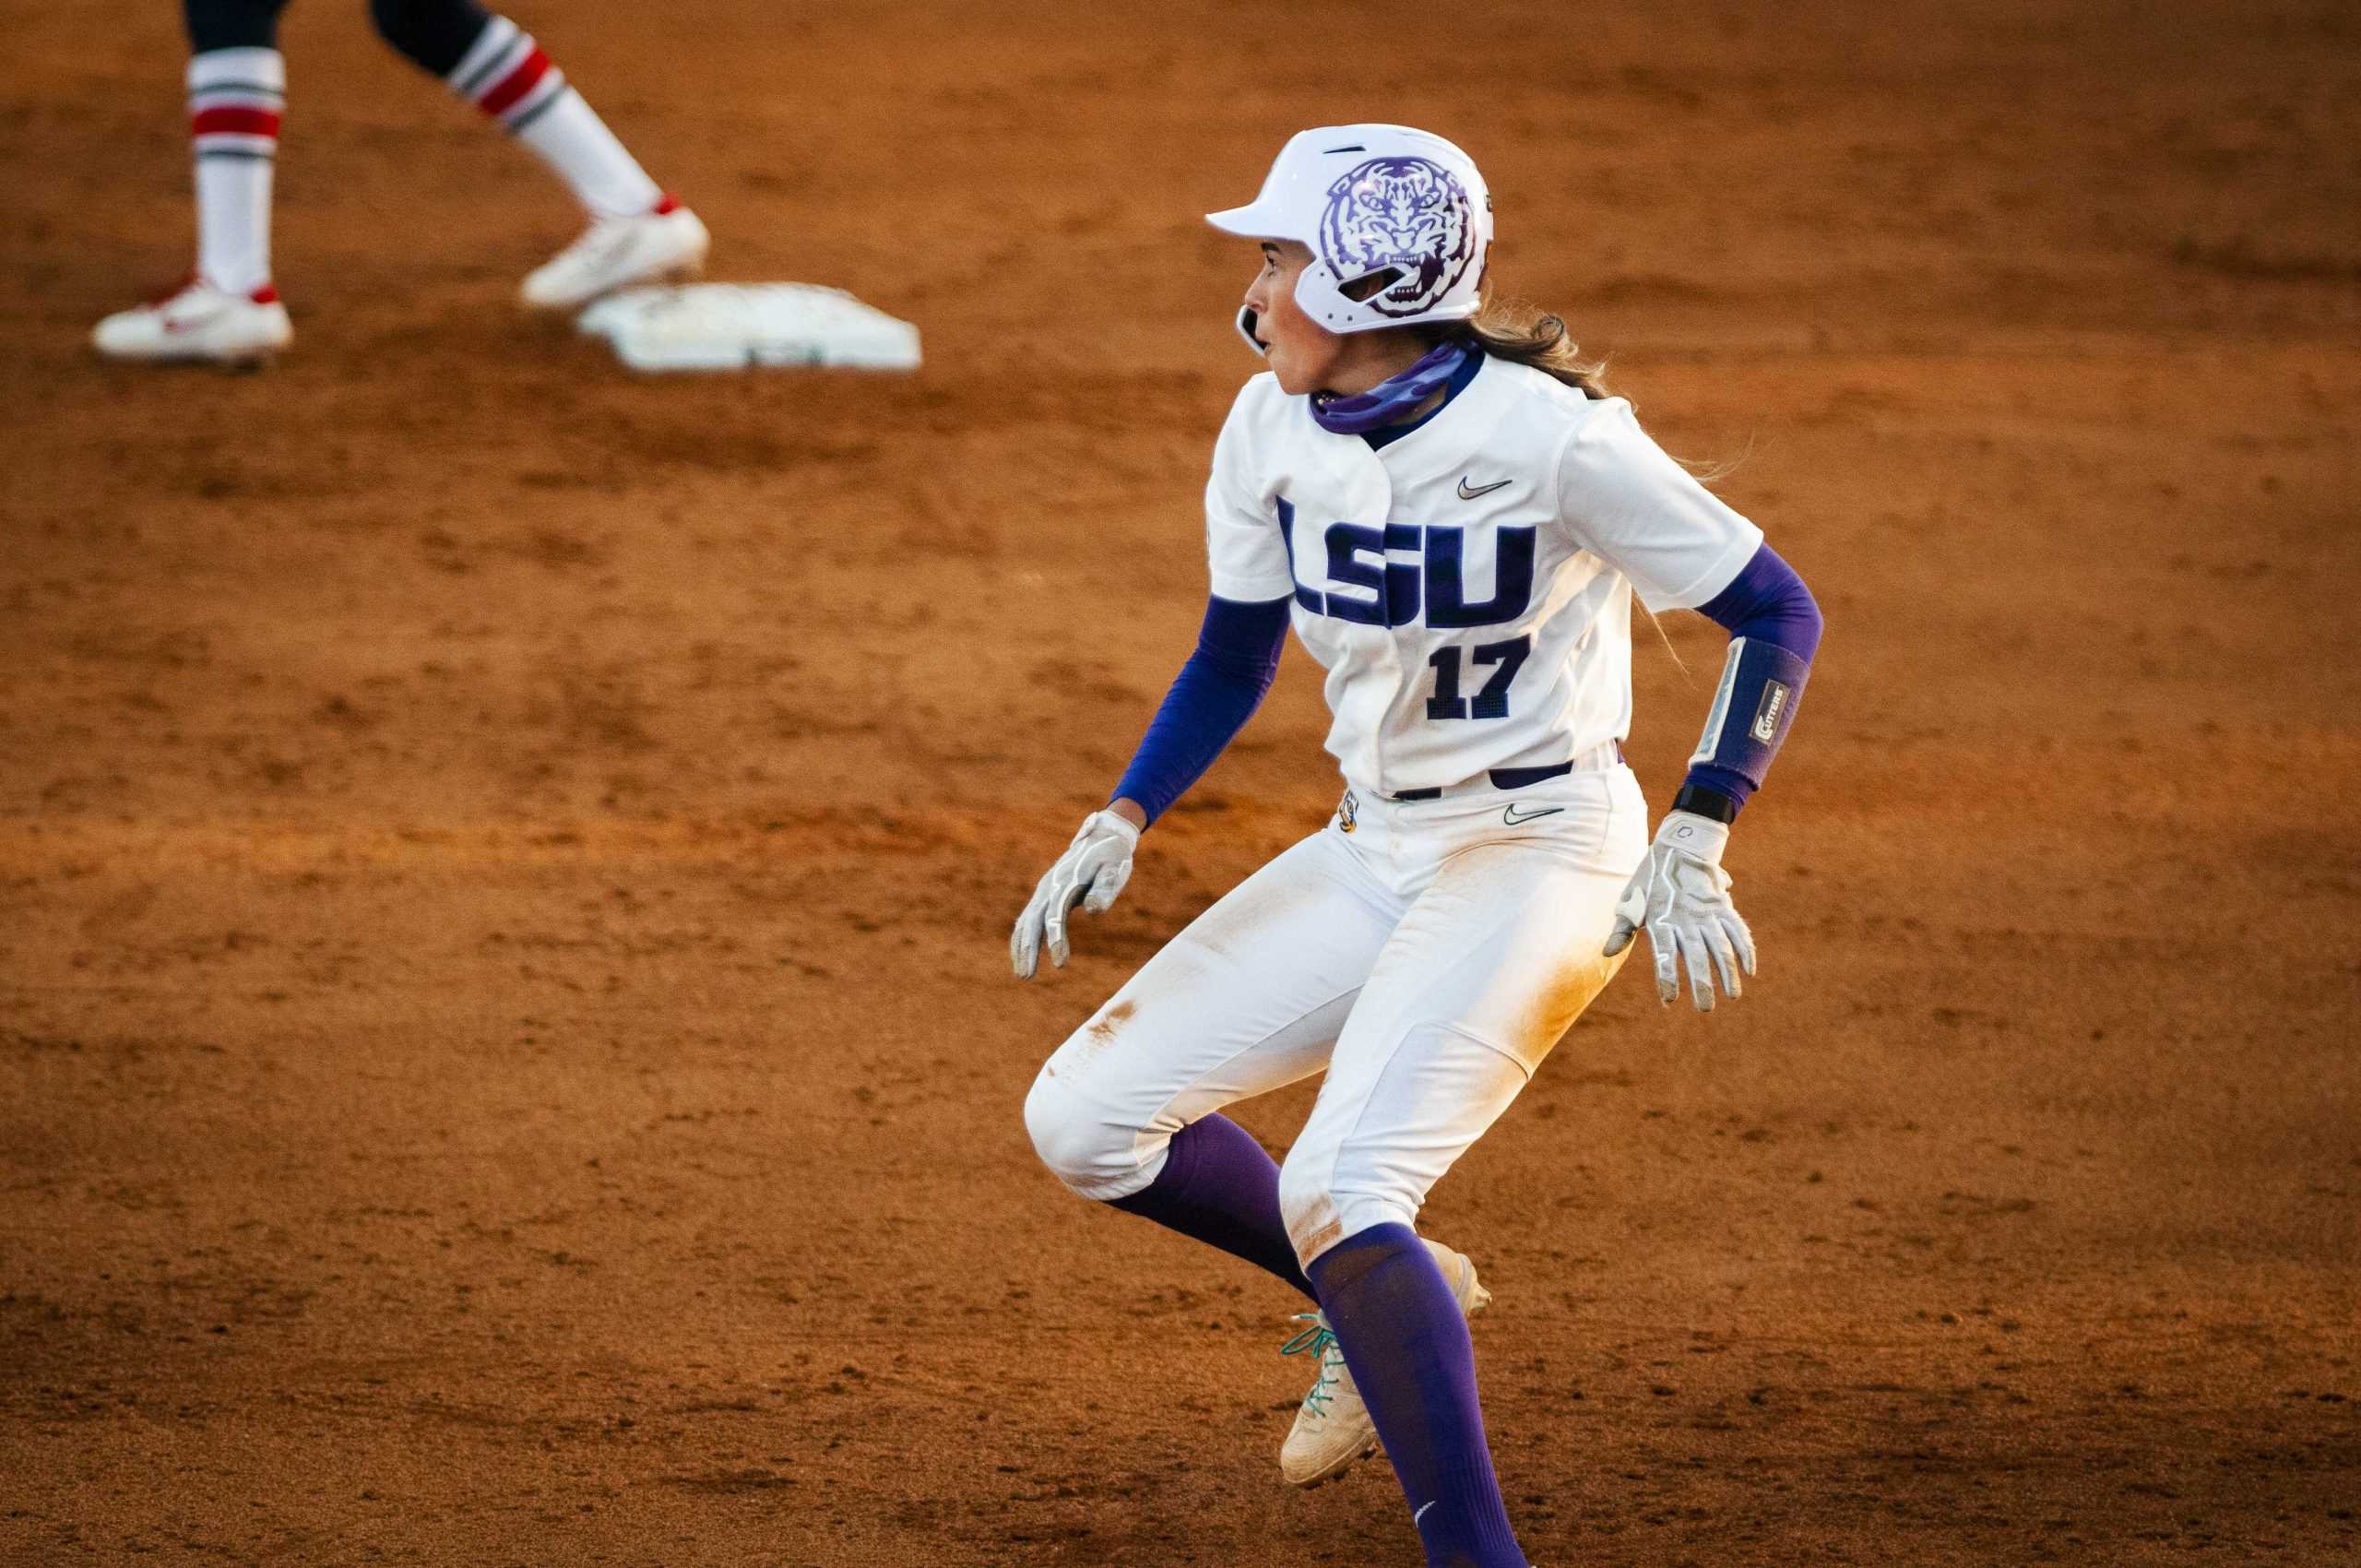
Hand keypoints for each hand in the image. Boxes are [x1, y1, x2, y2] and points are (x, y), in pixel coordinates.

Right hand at [1010, 809, 1141, 978]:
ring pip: (1026, 921)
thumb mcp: (1115, 869)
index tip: (1060, 964)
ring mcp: (1044, 890)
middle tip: (1025, 977)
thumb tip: (1095, 911)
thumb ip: (1105, 889)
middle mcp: (1049, 887)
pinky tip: (1021, 955)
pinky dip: (1022, 937)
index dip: (1056, 940)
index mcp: (1066, 882)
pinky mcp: (1045, 894)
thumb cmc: (1112, 856)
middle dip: (1028, 949)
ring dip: (1021, 947)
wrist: (1102, 837)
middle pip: (1033, 921)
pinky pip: (1028, 918)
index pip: (1056, 916)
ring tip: (1022, 974)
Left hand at [1603, 810, 1756, 1010]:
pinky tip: (1750, 970)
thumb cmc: (1649, 880)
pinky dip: (1746, 949)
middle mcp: (1686, 918)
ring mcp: (1707, 912)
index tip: (1669, 1000)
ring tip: (1732, 996)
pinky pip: (1738, 930)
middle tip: (1705, 1008)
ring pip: (1722, 946)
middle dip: (1702, 984)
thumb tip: (1606, 952)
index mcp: (1661, 919)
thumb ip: (1621, 930)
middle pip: (1696, 955)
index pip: (1663, 954)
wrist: (1678, 846)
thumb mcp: (1630, 902)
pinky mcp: (1723, 906)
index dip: (1666, 976)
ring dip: (1728, 972)